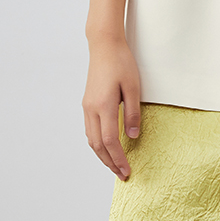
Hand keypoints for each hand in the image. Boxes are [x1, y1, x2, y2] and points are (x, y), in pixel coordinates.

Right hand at [82, 36, 140, 180]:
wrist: (104, 45)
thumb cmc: (121, 62)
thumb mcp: (133, 87)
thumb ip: (132, 112)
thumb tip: (133, 136)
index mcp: (103, 106)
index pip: (110, 141)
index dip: (118, 159)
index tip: (128, 171)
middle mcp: (91, 109)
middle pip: (97, 145)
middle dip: (110, 163)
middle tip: (123, 175)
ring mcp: (87, 107)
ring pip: (91, 139)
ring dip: (102, 155)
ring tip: (115, 165)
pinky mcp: (87, 103)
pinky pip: (90, 130)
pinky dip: (97, 143)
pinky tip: (106, 147)